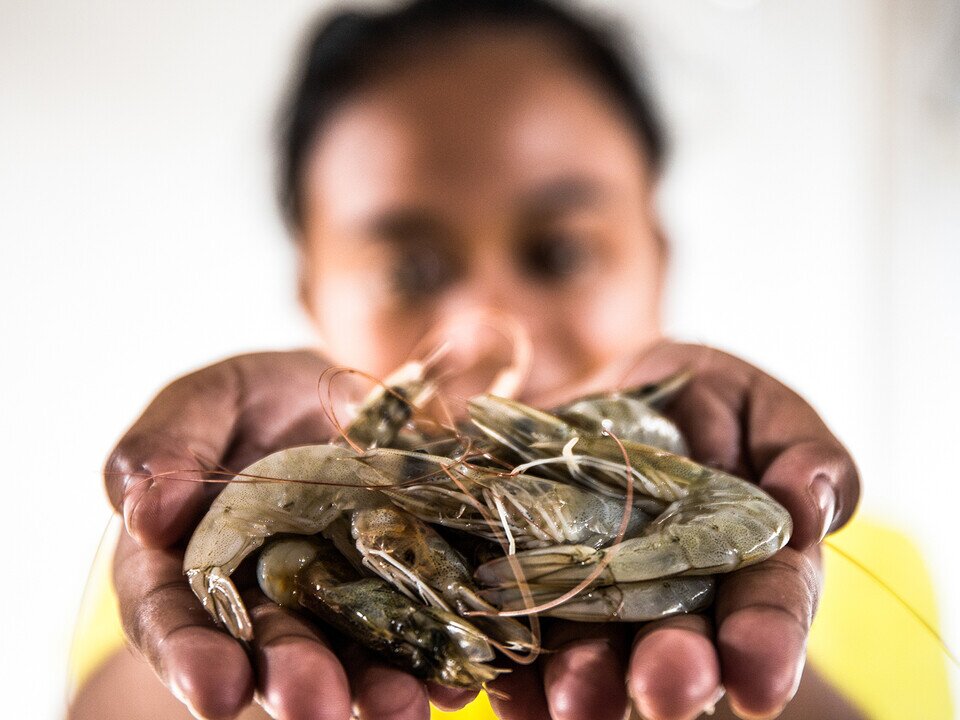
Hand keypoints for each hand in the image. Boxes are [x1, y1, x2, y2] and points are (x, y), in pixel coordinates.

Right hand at [105, 350, 478, 718]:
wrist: (345, 396)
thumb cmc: (258, 399)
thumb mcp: (210, 398)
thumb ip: (169, 441)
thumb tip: (147, 511)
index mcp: (190, 560)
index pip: (174, 617)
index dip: (191, 656)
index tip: (215, 687)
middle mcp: (264, 598)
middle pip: (271, 649)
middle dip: (293, 679)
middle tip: (315, 705)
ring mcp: (340, 600)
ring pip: (351, 654)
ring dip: (374, 687)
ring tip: (401, 706)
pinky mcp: (404, 588)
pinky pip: (422, 624)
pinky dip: (439, 652)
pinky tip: (460, 671)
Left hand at [488, 341, 858, 719]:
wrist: (595, 391)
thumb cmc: (693, 400)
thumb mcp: (752, 402)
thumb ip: (799, 449)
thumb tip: (806, 504)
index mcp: (745, 563)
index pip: (765, 606)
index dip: (766, 641)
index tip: (759, 678)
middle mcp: (671, 598)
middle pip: (676, 644)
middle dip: (673, 672)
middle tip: (664, 692)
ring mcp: (594, 598)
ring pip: (594, 653)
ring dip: (587, 682)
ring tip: (574, 702)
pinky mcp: (527, 588)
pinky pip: (516, 638)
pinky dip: (507, 668)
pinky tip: (487, 688)